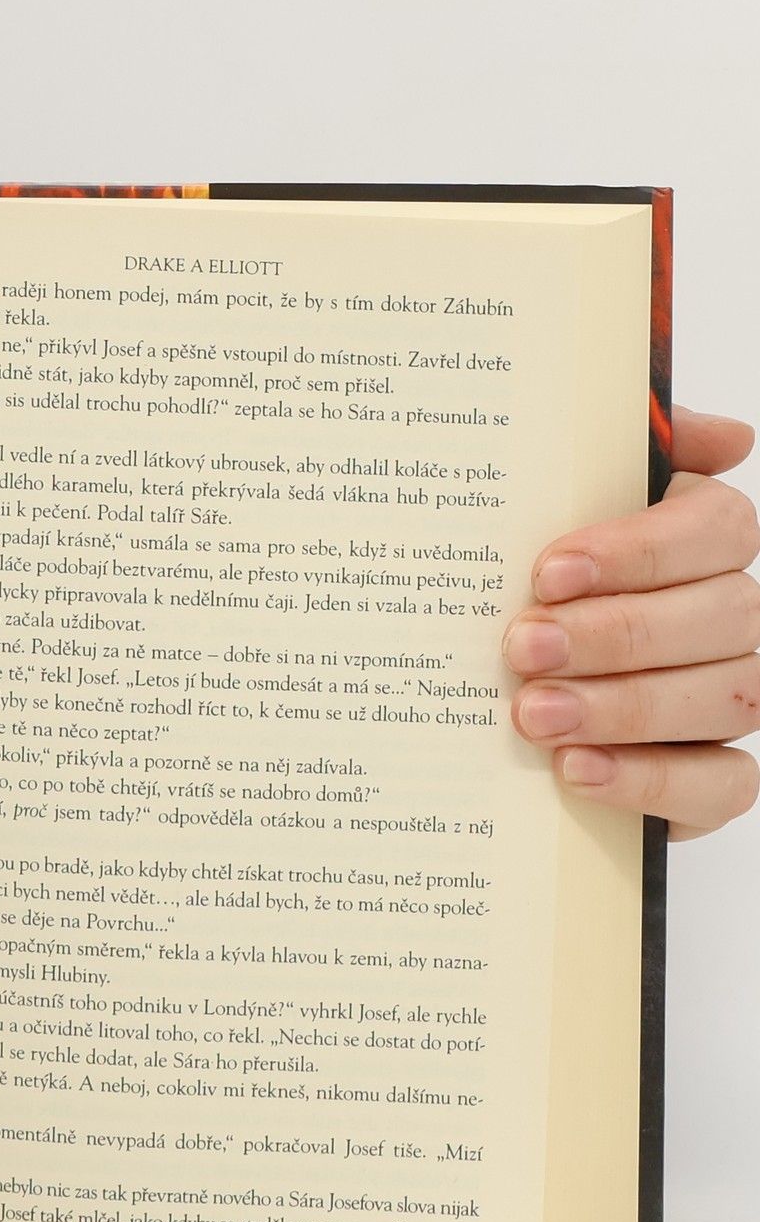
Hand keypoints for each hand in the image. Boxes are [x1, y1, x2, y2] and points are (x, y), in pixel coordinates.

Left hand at [504, 405, 759, 838]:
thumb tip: (728, 436)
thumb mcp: (548, 503)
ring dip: (623, 707)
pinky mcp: (713, 778)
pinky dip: (650, 780)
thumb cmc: (530, 585)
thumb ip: (620, 445)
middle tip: (524, 647)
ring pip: (725, 698)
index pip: (719, 530)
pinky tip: (574, 770)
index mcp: (705, 540)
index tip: (548, 572)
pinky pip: (722, 784)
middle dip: (615, 635)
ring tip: (531, 714)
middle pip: (722, 617)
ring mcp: (731, 697)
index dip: (639, 550)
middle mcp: (734, 617)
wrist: (488, 690)